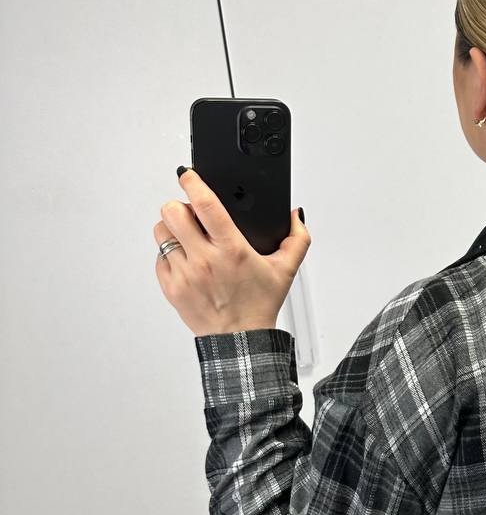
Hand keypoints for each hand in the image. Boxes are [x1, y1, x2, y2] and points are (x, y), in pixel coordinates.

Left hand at [154, 167, 310, 335]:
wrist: (241, 340)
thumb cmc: (259, 305)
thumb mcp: (285, 271)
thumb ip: (297, 239)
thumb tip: (296, 215)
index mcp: (232, 250)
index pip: (204, 204)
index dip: (192, 181)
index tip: (188, 174)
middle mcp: (205, 260)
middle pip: (173, 212)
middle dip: (179, 206)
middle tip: (190, 213)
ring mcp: (185, 274)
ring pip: (162, 232)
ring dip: (172, 229)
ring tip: (187, 238)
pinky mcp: (172, 287)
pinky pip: (159, 257)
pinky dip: (169, 254)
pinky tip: (186, 261)